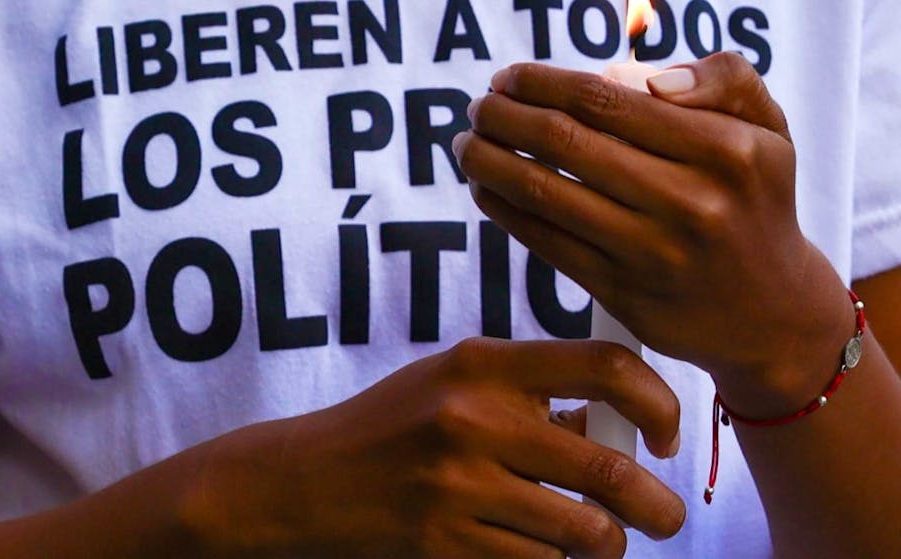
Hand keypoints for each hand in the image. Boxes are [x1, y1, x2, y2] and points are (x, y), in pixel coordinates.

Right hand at [186, 338, 683, 558]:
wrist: (305, 481)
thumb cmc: (391, 426)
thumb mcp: (454, 384)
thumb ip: (529, 394)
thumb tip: (616, 426)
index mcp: (482, 364)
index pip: (602, 364)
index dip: (657, 399)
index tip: (665, 434)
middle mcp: (473, 420)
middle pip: (608, 469)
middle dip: (656, 507)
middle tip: (664, 517)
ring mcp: (458, 488)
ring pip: (581, 534)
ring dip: (604, 546)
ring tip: (596, 540)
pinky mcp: (445, 545)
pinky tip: (535, 550)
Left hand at [454, 52, 854, 413]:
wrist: (772, 312)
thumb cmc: (756, 204)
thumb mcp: (769, 132)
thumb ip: (724, 81)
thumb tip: (644, 77)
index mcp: (726, 152)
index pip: (607, 100)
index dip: (542, 83)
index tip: (509, 77)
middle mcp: (690, 203)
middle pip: (566, 143)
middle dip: (504, 117)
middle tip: (478, 107)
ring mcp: (652, 255)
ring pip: (545, 194)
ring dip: (490, 162)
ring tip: (467, 144)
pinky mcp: (622, 294)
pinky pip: (546, 243)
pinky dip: (504, 210)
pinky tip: (483, 189)